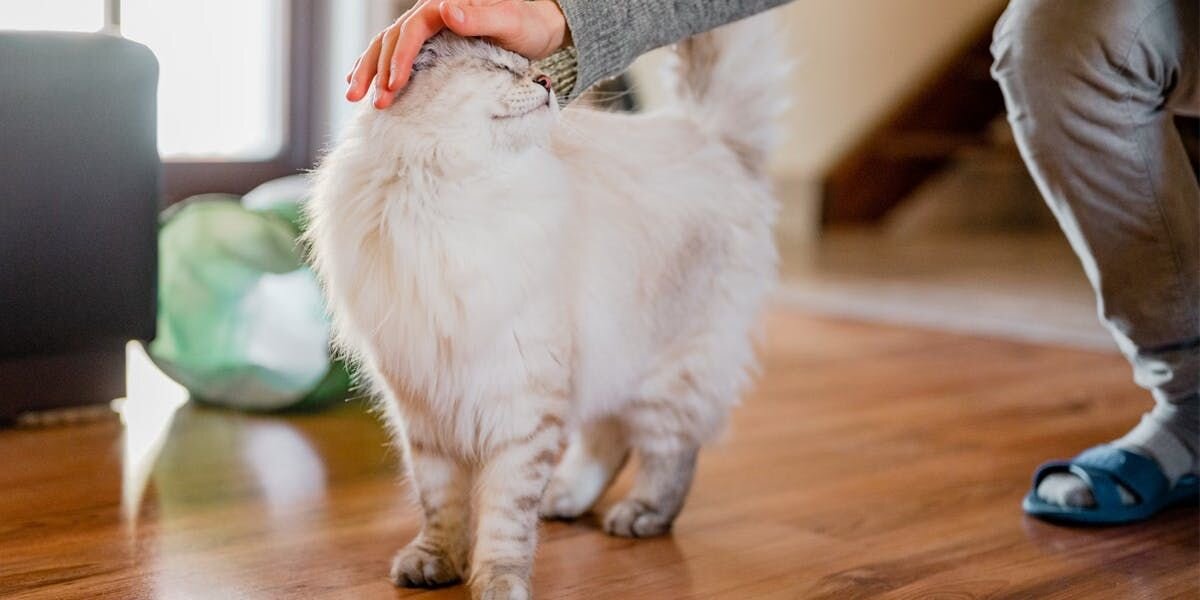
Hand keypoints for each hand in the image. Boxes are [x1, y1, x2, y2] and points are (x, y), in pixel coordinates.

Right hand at [346, 0, 569, 108]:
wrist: (537, 25)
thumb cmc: (528, 24)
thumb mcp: (511, 20)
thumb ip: (481, 16)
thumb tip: (447, 10)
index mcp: (444, 5)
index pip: (411, 30)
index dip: (400, 58)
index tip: (394, 85)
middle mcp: (431, 12)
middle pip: (392, 38)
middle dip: (378, 71)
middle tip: (374, 103)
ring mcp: (429, 26)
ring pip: (387, 44)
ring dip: (369, 70)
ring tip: (354, 96)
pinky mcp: (430, 41)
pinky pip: (396, 50)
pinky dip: (377, 65)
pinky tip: (363, 81)